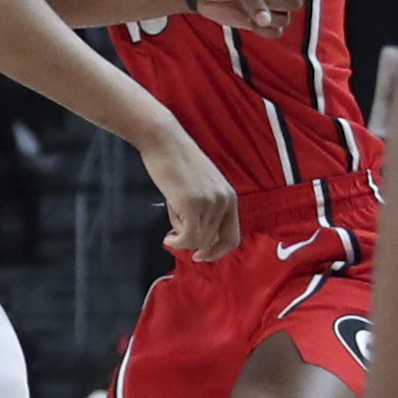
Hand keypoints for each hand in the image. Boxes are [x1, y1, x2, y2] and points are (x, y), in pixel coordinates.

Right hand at [138, 124, 239, 262]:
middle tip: (175, 238)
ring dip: (182, 237)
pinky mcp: (192, 204)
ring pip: (199, 240)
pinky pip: (188, 237)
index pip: (232, 237)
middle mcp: (224, 201)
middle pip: (212, 241)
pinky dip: (178, 243)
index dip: (217, 251)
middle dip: (193, 244)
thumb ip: (205, 207)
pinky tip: (168, 238)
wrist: (164, 141)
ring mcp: (209, 203)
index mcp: (230, 197)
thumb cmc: (176, 161)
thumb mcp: (200, 186)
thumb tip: (196, 235)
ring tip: (170, 220)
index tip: (200, 255)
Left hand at [195, 0, 308, 37]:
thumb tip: (265, 21)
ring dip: (267, 17)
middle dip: (273, 2)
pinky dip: (263, 30)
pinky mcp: (262, 23)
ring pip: (286, 20)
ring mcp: (272, 7)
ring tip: (246, 9)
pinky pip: (275, 33)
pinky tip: (248, 21)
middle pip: (295, 3)